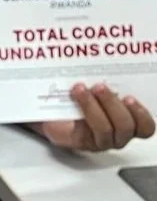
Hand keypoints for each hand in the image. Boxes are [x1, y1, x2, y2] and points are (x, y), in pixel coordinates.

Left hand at [35, 83, 154, 151]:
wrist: (54, 109)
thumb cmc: (80, 95)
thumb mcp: (96, 83)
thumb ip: (103, 77)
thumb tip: (105, 57)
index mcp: (127, 119)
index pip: (145, 126)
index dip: (141, 114)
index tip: (129, 96)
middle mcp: (117, 133)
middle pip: (125, 126)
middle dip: (112, 104)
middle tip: (99, 86)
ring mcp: (99, 139)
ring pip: (105, 129)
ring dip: (92, 107)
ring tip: (80, 89)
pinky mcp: (80, 142)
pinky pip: (83, 133)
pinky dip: (78, 113)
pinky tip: (72, 97)